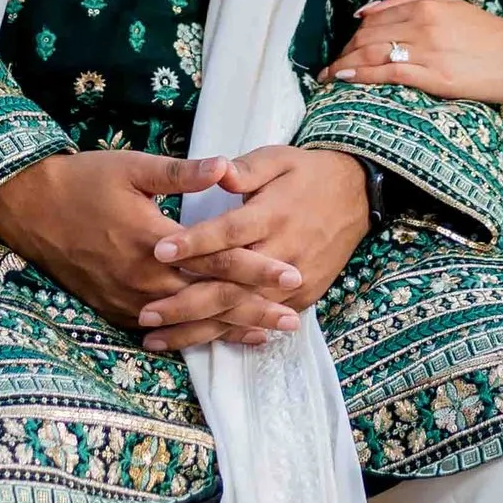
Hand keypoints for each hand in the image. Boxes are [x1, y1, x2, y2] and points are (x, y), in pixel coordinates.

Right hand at [0, 151, 302, 345]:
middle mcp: (144, 279)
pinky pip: (162, 329)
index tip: (292, 275)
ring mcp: (128, 299)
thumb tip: (227, 167)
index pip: (217, 261)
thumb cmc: (84, 181)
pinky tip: (216, 337)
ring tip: (267, 334)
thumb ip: (183, 173)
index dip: (257, 269)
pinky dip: (193, 335)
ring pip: (188, 320)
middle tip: (293, 318)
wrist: (30, 208)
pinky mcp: (115, 308)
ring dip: (228, 327)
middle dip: (254, 309)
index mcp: (154, 242)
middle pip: (209, 299)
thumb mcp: (133, 168)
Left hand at [142, 145, 370, 335]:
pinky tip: (196, 343)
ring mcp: (295, 280)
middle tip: (146, 313)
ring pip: (240, 310)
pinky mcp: (303, 297)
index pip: (229, 233)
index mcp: (273, 214)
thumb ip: (246, 169)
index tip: (158, 251)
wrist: (356, 196)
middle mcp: (283, 252)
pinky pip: (261, 320)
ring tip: (156, 340)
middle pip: (230, 284)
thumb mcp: (278, 159)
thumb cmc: (307, 174)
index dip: (194, 242)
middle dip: (186, 302)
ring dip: (198, 329)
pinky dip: (228, 335)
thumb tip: (217, 170)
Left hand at [323, 0, 502, 105]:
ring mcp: (427, 50)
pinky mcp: (435, 76)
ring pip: (372, 52)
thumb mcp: (451, 6)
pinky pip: (387, 72)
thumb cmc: (490, 34)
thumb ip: (411, 2)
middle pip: (367, 35)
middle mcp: (422, 24)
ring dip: (344, 64)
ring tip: (329, 77)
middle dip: (343, 51)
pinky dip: (360, 75)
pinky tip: (344, 79)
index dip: (351, 34)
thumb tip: (367, 9)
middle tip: (330, 67)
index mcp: (426, 6)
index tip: (341, 49)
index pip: (374, 18)